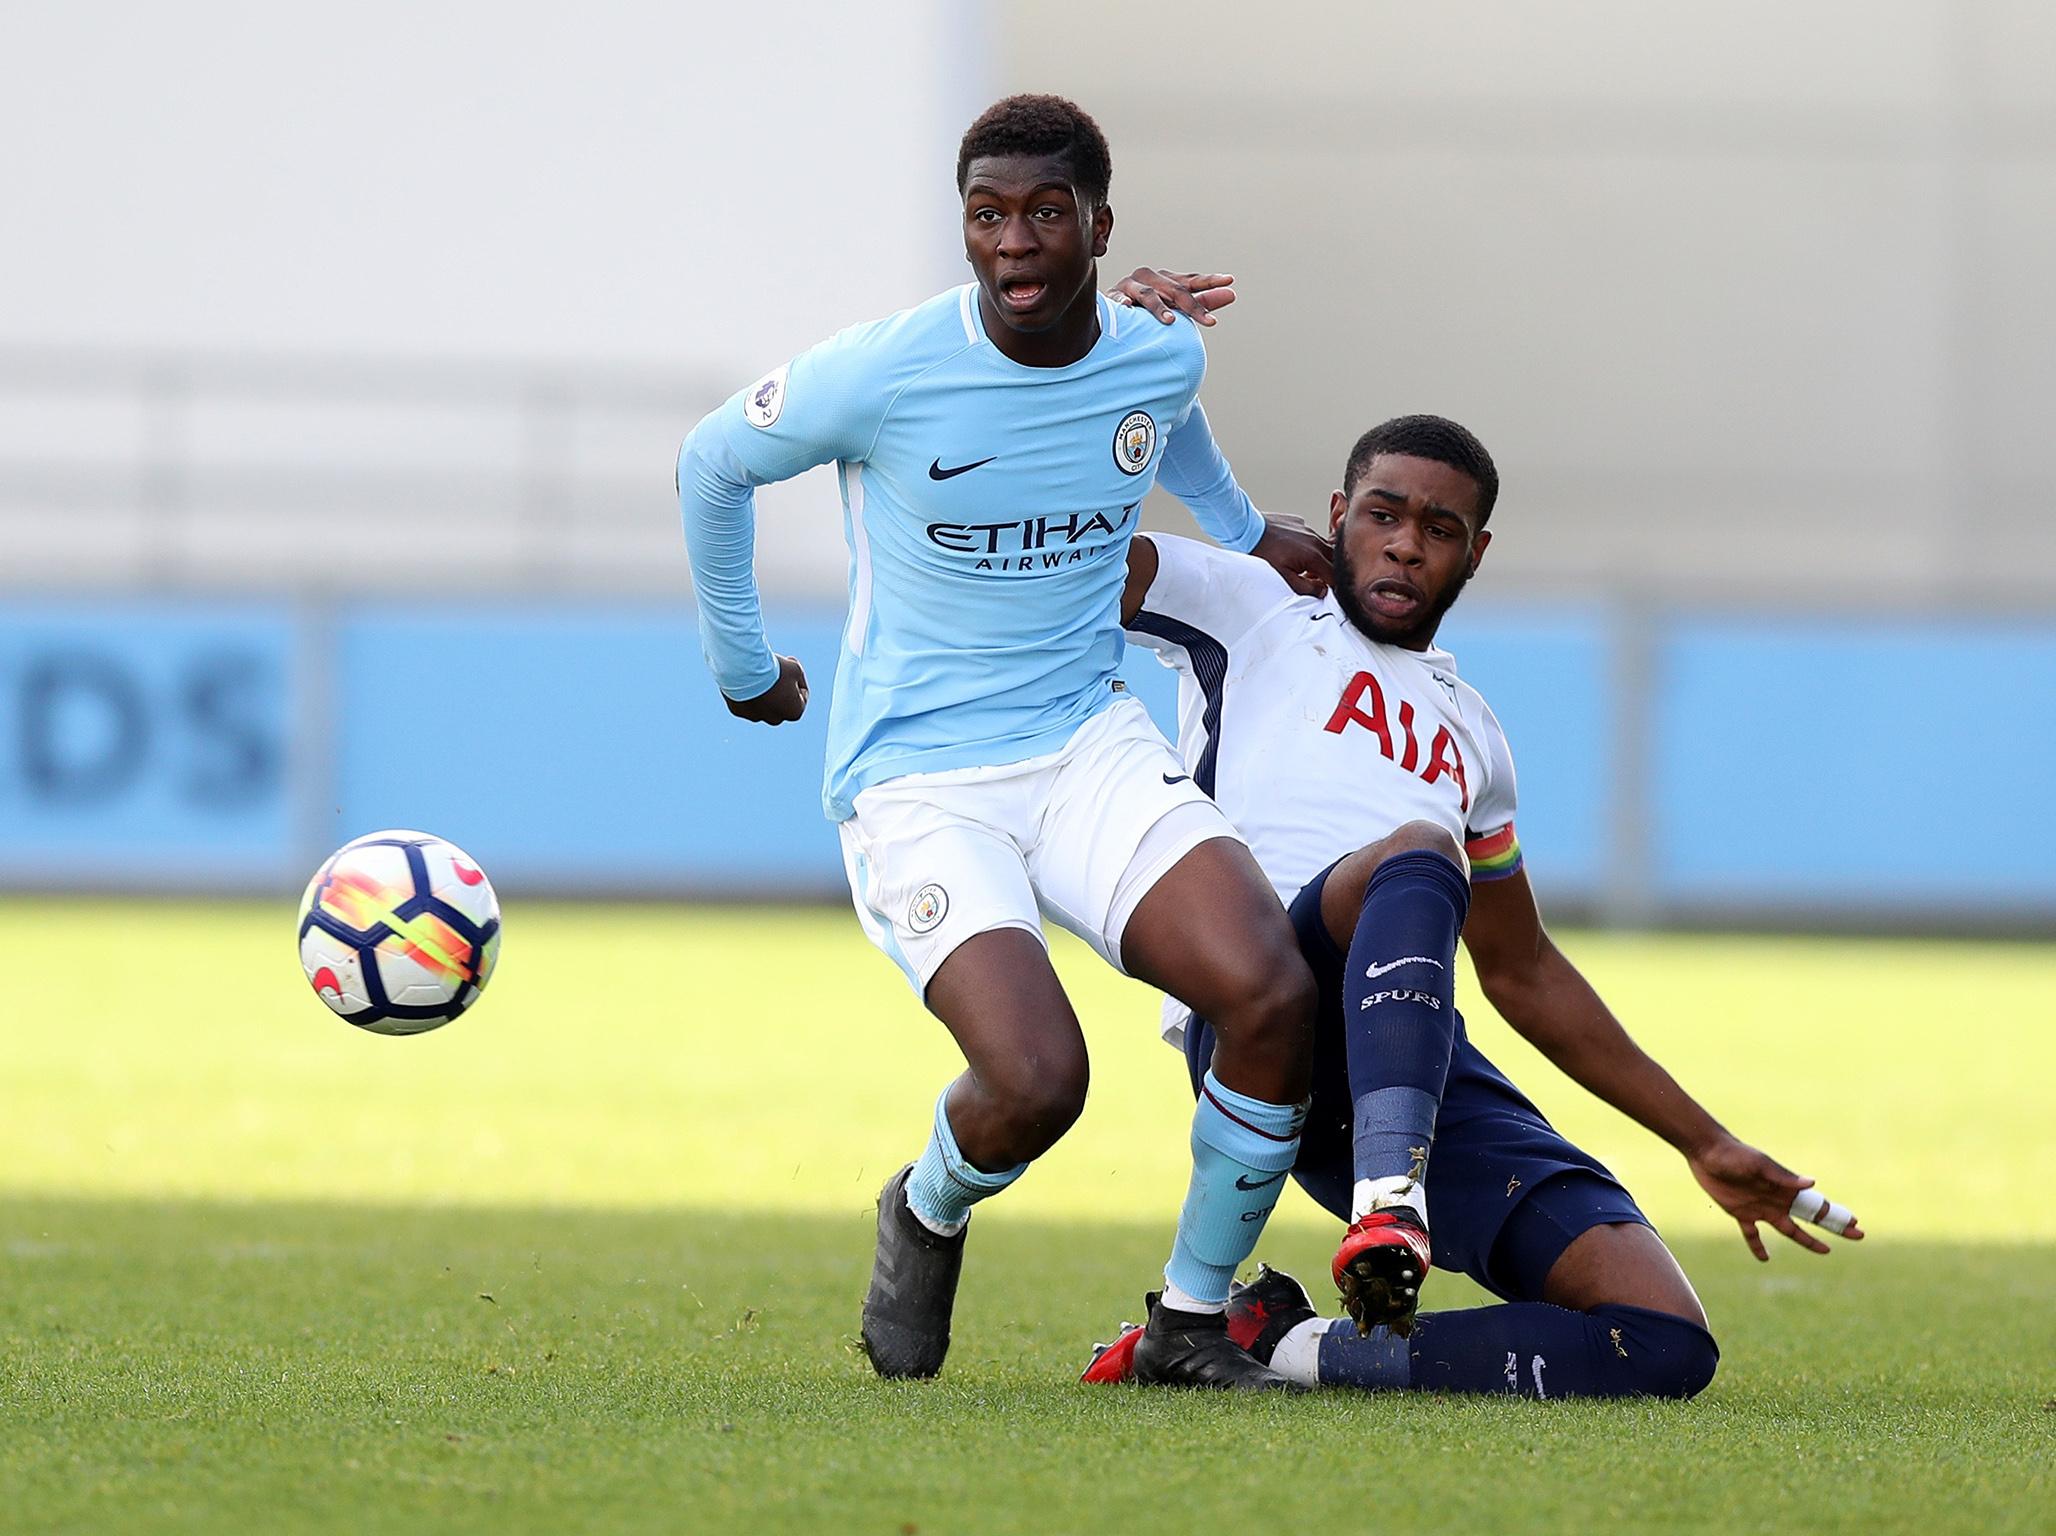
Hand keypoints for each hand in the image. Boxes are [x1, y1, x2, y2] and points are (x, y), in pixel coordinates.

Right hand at [724, 655, 807, 724]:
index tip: (790, 667)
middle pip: (781, 702)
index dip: (798, 679)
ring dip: (763, 692)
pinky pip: (745, 702)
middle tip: (775, 671)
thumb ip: (797, 676)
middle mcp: (775, 719)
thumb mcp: (794, 668)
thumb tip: (789, 679)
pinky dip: (747, 692)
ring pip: (762, 704)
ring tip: (758, 674)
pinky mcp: (738, 711)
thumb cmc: (774, 670)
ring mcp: (755, 717)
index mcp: (794, 712)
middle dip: (781, 689)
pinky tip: (745, 679)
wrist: (745, 669)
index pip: (802, 695)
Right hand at [1108, 269, 1236, 326]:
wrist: (1113, 314)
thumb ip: (1203, 301)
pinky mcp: (1113, 297)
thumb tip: (1232, 294)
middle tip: (1208, 321)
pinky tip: (1126, 307)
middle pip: (1174, 290)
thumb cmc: (1149, 309)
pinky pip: (1118, 300)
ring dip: (1159, 307)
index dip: (1210, 281)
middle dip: (1192, 305)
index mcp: (1167, 281)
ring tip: (1170, 321)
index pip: (1191, 280)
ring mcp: (1131, 285)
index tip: (1229, 280)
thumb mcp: (1177, 306)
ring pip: (1148, 294)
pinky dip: (1122, 303)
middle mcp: (1150, 278)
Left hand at [1249, 512, 1330, 596]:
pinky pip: (1311, 537)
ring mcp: (1308, 529)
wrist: (1246, 530)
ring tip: (1304, 569)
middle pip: (1334, 560)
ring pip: (1323, 547)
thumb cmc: (1262, 554)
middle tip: (1316, 581)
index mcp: (1313, 556)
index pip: (1335, 575)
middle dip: (1329, 572)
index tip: (1330, 593)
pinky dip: (1309, 547)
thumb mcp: (1283, 578)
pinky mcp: (1300, 523)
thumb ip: (1305, 587)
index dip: (1334, 586)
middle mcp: (1315, 540)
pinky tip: (1295, 553)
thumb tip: (1322, 591)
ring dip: (1319, 560)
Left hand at [1687, 1134, 1864, 1260]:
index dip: (1836, 1215)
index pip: (1817, 1205)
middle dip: (1833, 1228)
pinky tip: (1765, 1259)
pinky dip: (1758, 1246)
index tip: (1855, 1224)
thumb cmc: (1736, 1155)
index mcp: (1786, 1188)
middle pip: (1810, 1219)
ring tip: (1825, 1251)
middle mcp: (1777, 1199)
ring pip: (1789, 1230)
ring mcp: (1760, 1208)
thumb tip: (1813, 1183)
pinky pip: (1752, 1235)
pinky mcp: (1740, 1213)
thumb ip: (1783, 1177)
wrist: (1707, 1152)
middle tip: (1857, 1235)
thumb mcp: (1760, 1164)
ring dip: (1806, 1240)